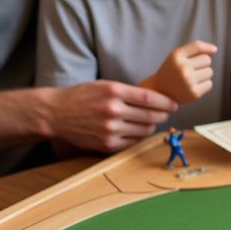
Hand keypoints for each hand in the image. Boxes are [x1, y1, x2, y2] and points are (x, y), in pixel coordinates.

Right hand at [49, 80, 176, 153]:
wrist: (56, 113)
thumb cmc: (81, 96)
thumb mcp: (104, 85)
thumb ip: (127, 91)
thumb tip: (154, 98)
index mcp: (113, 91)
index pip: (149, 98)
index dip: (165, 102)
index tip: (173, 104)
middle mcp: (112, 110)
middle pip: (150, 115)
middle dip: (163, 115)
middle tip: (166, 113)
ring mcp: (110, 129)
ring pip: (144, 130)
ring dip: (152, 126)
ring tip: (151, 121)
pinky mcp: (107, 144)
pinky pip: (133, 142)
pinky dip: (139, 137)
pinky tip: (137, 131)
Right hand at [142, 40, 217, 104]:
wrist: (160, 92)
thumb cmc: (172, 70)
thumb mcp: (178, 54)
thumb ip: (195, 47)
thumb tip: (215, 49)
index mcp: (176, 56)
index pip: (199, 47)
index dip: (205, 49)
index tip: (211, 51)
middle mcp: (182, 68)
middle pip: (207, 60)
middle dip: (202, 64)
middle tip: (191, 69)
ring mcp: (188, 82)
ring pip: (210, 72)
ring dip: (204, 74)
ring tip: (191, 78)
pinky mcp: (194, 93)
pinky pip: (209, 84)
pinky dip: (204, 85)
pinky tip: (193, 86)